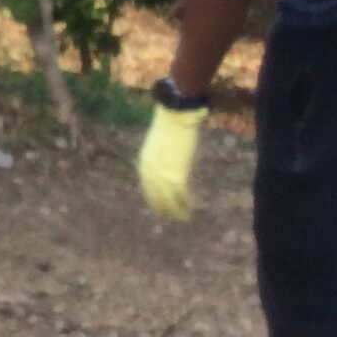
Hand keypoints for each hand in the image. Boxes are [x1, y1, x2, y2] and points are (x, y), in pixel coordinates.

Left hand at [137, 104, 205, 221]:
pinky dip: (187, 206)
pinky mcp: (177, 177)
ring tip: (184, 218)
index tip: (161, 208)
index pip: (148, 189)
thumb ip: (160, 160)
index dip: (155, 200)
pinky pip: (182, 198)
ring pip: (170, 202)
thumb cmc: (169, 127)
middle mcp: (149, 174)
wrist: (174, 118)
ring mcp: (162, 177)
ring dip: (178, 212)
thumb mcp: (158, 146)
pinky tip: (192, 210)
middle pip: (157, 198)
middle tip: (173, 217)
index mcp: (144, 164)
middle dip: (165, 209)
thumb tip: (168, 168)